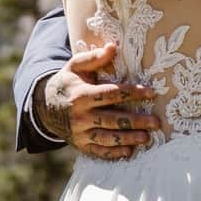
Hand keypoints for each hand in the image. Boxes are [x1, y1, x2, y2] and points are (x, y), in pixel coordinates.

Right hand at [38, 40, 163, 158]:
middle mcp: (81, 116)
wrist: (44, 106)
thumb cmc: (67, 83)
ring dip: (128, 139)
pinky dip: (114, 153)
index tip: (151, 93)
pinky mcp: (80, 145)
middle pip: (112, 119)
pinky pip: (98, 151)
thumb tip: (112, 47)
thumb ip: (94, 58)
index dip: (132, 93)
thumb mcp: (75, 66)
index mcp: (81, 95)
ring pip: (107, 138)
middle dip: (135, 121)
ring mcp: (80, 133)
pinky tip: (129, 152)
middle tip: (156, 122)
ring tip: (147, 138)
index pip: (111, 94)